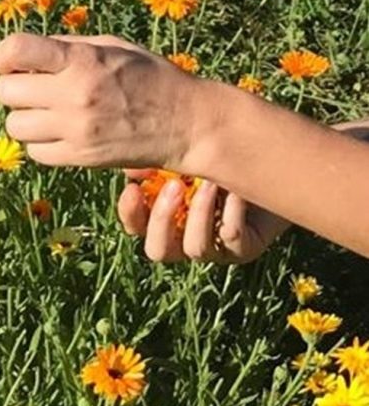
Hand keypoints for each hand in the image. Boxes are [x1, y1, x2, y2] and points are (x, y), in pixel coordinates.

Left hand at [0, 33, 214, 170]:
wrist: (184, 123)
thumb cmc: (147, 76)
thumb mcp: (111, 46)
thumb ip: (65, 48)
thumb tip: (21, 55)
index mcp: (82, 61)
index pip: (16, 51)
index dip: (3, 54)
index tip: (9, 60)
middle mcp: (75, 96)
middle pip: (6, 92)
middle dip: (12, 86)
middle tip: (31, 86)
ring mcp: (76, 130)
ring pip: (14, 126)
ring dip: (24, 117)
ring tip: (46, 111)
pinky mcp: (80, 158)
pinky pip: (35, 151)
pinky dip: (40, 142)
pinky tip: (58, 132)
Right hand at [118, 169, 290, 262]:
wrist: (275, 164)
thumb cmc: (220, 156)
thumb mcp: (186, 155)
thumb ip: (157, 161)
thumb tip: (132, 171)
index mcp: (164, 218)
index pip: (136, 226)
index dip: (130, 213)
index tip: (132, 188)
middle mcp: (184, 239)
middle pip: (158, 251)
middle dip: (162, 220)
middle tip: (174, 186)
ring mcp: (215, 248)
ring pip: (194, 249)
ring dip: (199, 214)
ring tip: (210, 184)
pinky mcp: (244, 249)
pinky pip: (231, 238)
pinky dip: (231, 213)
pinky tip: (236, 191)